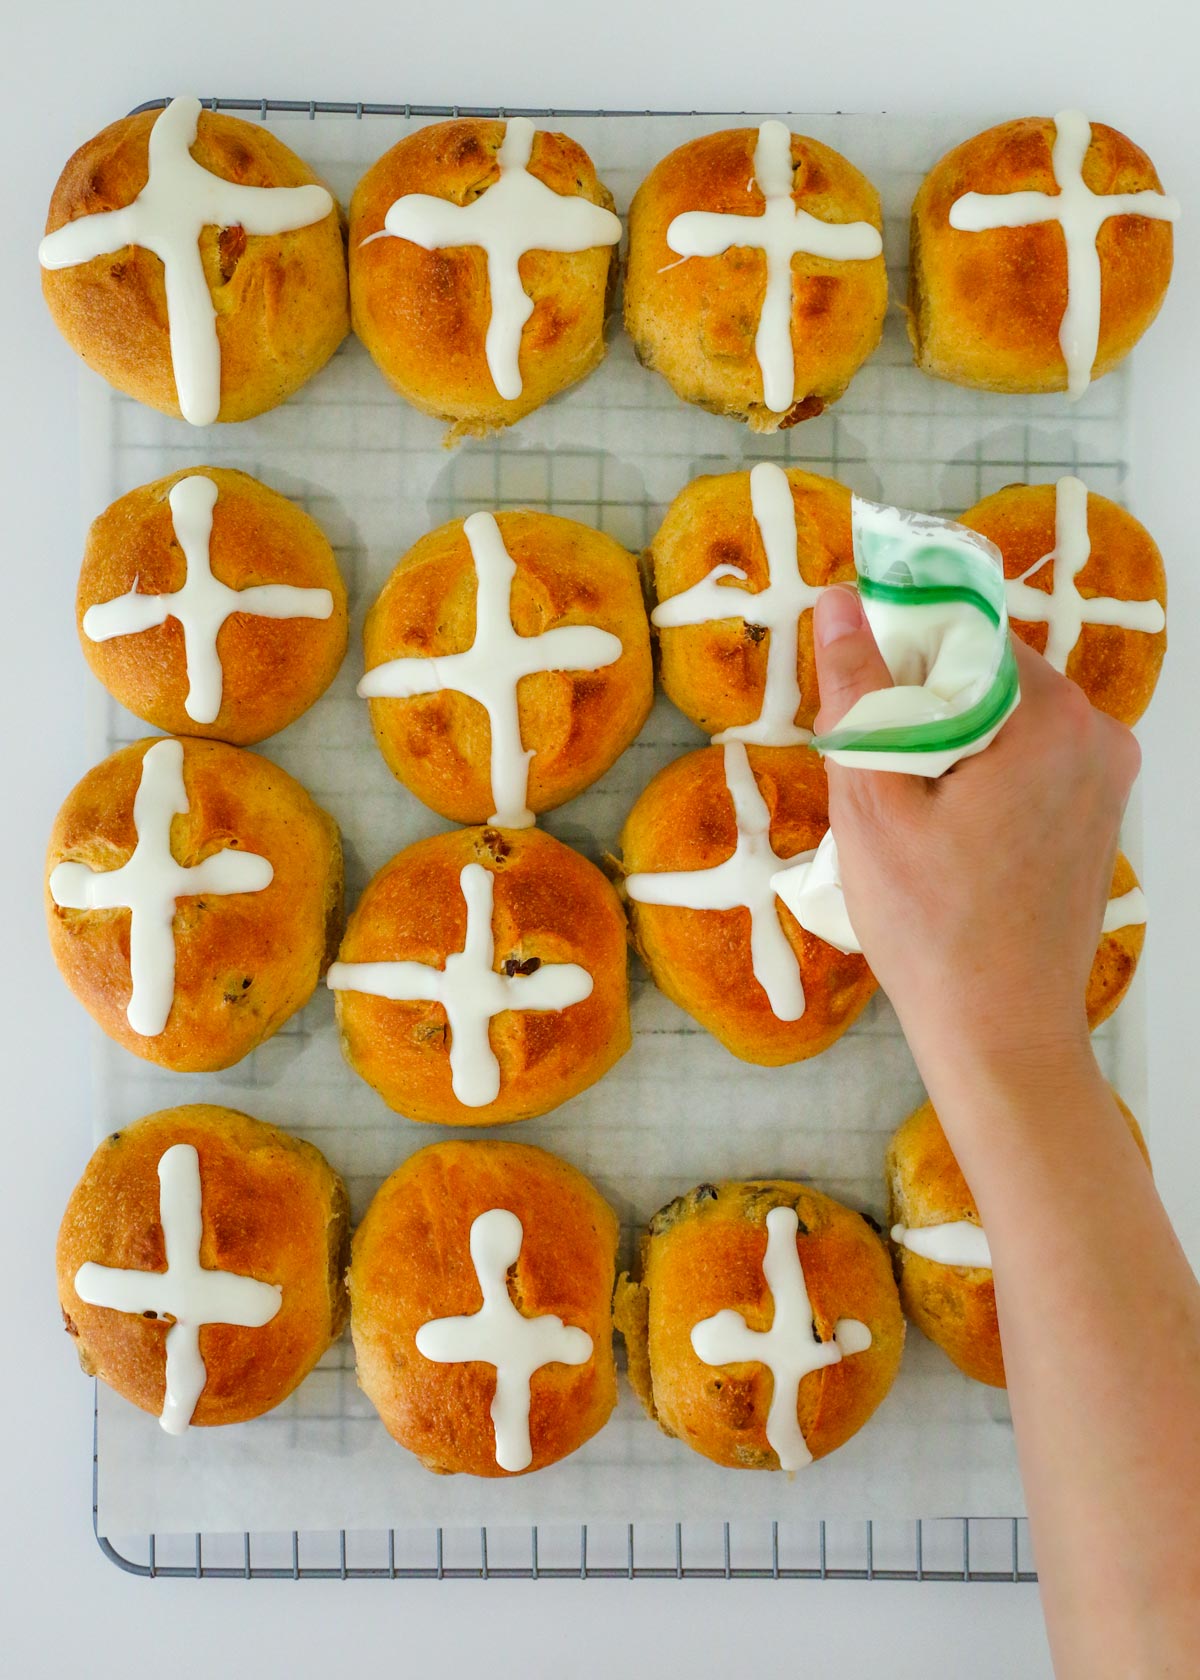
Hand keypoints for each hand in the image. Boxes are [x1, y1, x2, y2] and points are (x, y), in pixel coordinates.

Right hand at [811, 585, 1140, 1086]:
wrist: (1000, 1030)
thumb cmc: (932, 923)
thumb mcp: (872, 797)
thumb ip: (859, 690)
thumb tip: (839, 601)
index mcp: (1052, 715)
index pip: (967, 633)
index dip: (902, 659)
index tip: (864, 712)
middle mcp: (1100, 735)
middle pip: (990, 678)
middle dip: (925, 708)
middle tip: (877, 776)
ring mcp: (1107, 780)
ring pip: (1006, 724)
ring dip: (950, 746)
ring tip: (906, 815)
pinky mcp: (1097, 820)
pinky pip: (1029, 767)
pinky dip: (982, 781)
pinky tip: (945, 838)